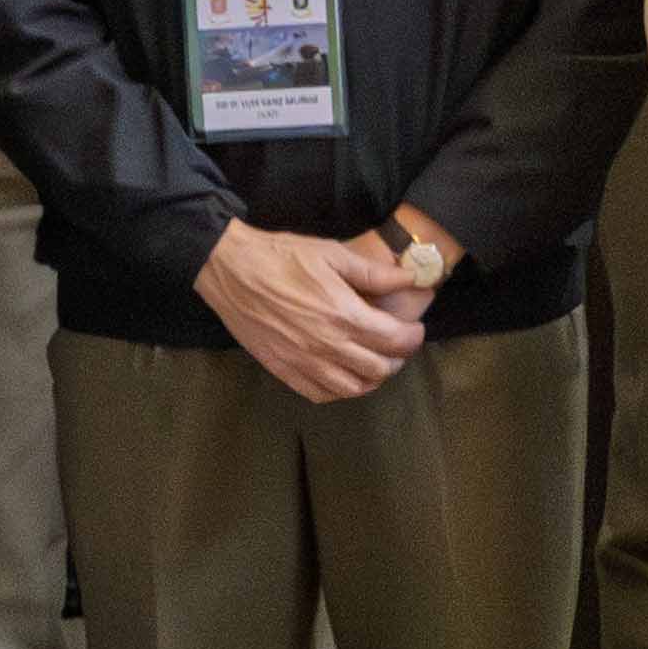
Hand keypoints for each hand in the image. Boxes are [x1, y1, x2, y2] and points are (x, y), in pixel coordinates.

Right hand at [198, 221, 427, 404]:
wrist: (232, 271)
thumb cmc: (282, 257)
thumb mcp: (332, 254)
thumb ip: (373, 273)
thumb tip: (410, 279)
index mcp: (344, 315)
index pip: (394, 340)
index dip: (413, 337)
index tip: (415, 330)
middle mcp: (328, 346)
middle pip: (379, 368)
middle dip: (397, 358)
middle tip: (398, 344)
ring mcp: (304, 363)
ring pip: (353, 388)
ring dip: (372, 378)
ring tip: (375, 361)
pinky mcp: (284, 370)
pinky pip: (321, 394)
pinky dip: (340, 390)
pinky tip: (344, 374)